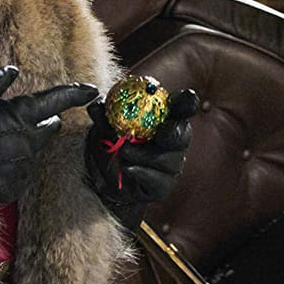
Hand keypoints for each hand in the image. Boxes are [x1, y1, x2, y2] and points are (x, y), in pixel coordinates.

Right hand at [0, 65, 97, 207]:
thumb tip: (12, 71)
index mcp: (21, 115)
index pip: (56, 101)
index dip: (76, 93)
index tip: (91, 90)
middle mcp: (27, 142)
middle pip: (47, 130)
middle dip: (41, 124)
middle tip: (20, 121)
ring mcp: (21, 168)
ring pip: (32, 154)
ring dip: (22, 148)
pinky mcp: (11, 189)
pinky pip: (18, 176)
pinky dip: (11, 169)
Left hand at [85, 88, 198, 222]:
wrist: (99, 175)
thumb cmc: (109, 140)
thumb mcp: (104, 125)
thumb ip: (102, 115)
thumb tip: (96, 106)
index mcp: (165, 118)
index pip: (183, 107)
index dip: (187, 102)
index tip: (187, 97)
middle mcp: (173, 141)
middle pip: (182, 135)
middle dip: (173, 132)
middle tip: (160, 132)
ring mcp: (170, 165)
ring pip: (167, 159)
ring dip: (143, 154)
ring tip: (123, 150)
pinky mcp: (162, 186)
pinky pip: (157, 180)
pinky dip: (141, 172)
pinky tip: (126, 168)